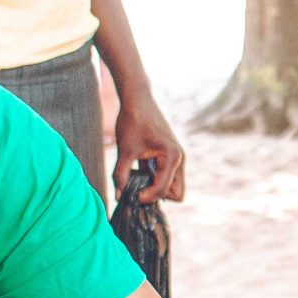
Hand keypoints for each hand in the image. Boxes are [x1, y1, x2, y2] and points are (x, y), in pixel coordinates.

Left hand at [112, 88, 186, 202]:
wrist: (137, 99)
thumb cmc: (132, 121)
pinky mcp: (169, 156)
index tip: (129, 196)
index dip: (145, 197)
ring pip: (173, 186)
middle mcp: (179, 158)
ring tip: (135, 180)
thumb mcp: (125, 150)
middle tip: (136, 190)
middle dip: (156, 196)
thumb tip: (118, 196)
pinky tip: (137, 171)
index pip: (163, 190)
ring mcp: (176, 157)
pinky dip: (153, 180)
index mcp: (172, 157)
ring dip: (155, 188)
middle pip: (177, 193)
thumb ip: (121, 175)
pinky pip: (167, 177)